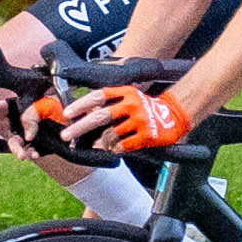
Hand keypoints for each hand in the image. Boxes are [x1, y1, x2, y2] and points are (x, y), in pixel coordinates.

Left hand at [34, 84, 189, 154]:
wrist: (175, 114)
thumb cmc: (146, 107)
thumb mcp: (129, 96)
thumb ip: (110, 103)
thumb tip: (84, 113)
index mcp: (125, 92)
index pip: (98, 96)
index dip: (81, 104)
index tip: (67, 113)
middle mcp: (132, 104)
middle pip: (100, 116)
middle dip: (80, 127)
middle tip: (67, 135)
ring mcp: (140, 120)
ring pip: (110, 134)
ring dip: (101, 142)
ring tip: (100, 143)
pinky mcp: (147, 135)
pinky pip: (123, 146)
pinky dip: (115, 149)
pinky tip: (114, 148)